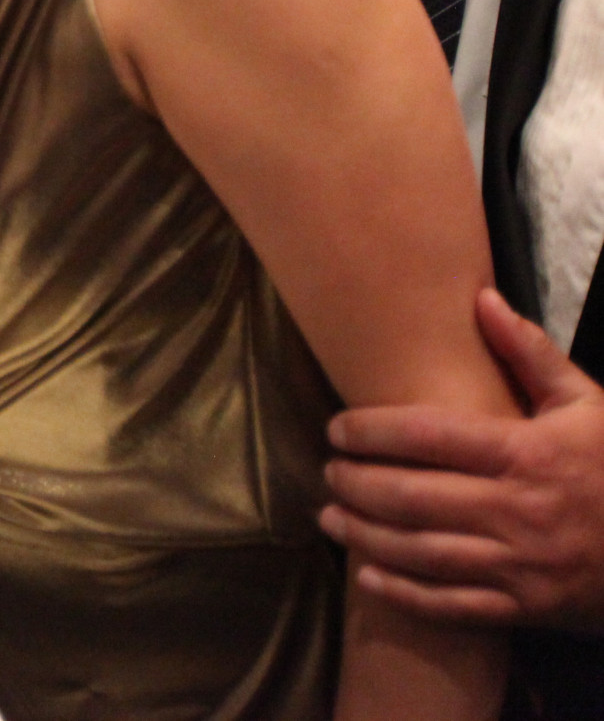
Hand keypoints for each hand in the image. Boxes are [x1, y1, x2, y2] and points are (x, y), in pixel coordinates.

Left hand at [321, 288, 603, 630]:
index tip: (337, 429)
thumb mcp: (588, 405)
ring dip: (365, 535)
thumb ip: (531, 353)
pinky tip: (367, 575)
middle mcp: (518, 510)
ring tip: (330, 517)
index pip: (427, 435)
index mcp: (527, 452)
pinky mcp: (527, 608)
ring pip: (421, 552)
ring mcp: (522, 565)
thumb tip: (481, 298)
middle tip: (329, 471)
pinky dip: (403, 594)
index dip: (371, 431)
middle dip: (357, 484)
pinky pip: (452, 605)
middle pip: (412, 496)